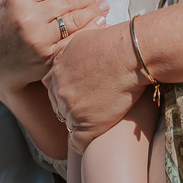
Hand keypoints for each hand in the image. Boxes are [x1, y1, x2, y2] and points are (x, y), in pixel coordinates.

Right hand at [0, 0, 107, 98]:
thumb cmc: (1, 25)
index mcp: (18, 0)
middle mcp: (28, 19)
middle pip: (67, 1)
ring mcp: (39, 40)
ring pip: (74, 20)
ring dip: (92, 13)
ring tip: (101, 9)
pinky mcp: (48, 58)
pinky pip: (75, 41)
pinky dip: (90, 32)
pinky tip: (98, 25)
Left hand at [44, 20, 143, 151]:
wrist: (130, 55)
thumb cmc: (114, 43)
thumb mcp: (81, 39)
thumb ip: (68, 52)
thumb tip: (66, 58)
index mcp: (57, 70)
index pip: (52, 89)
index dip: (65, 92)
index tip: (78, 94)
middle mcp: (60, 90)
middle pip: (58, 106)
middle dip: (70, 107)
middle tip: (89, 107)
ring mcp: (72, 109)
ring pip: (69, 123)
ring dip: (80, 122)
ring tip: (97, 119)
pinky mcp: (88, 124)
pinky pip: (78, 142)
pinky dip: (83, 143)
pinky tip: (91, 140)